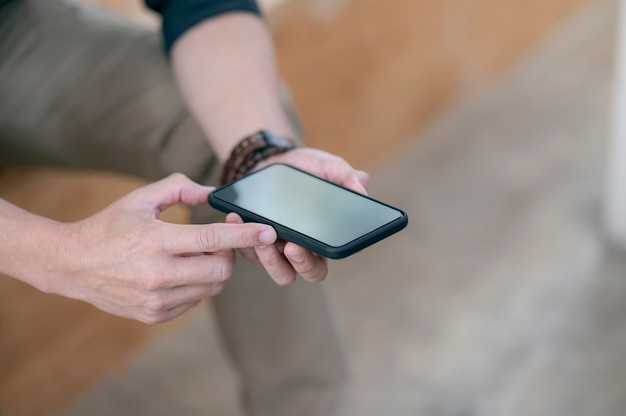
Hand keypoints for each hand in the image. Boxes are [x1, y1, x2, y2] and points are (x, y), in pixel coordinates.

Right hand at [48, 173, 276, 323]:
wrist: (71, 264)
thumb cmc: (109, 226)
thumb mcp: (141, 198)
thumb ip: (179, 187)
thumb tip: (213, 193)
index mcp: (155, 241)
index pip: (211, 240)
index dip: (244, 236)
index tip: (268, 230)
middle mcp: (157, 275)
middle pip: (221, 272)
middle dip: (229, 256)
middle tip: (218, 243)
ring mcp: (156, 300)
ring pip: (211, 289)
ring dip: (213, 271)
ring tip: (192, 256)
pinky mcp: (154, 315)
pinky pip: (194, 301)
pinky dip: (196, 286)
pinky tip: (177, 272)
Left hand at [230, 148, 369, 285]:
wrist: (275, 160)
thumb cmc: (308, 169)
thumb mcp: (329, 167)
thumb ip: (347, 177)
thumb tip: (362, 186)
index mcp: (322, 240)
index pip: (320, 264)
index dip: (309, 263)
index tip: (299, 247)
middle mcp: (299, 249)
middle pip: (295, 273)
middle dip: (286, 264)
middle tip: (284, 245)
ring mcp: (274, 246)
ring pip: (269, 267)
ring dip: (262, 254)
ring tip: (253, 230)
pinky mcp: (252, 239)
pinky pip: (246, 249)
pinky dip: (238, 236)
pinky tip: (236, 216)